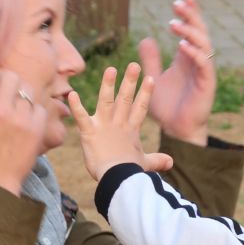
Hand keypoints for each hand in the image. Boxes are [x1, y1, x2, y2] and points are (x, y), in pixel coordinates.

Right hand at [0, 64, 46, 196]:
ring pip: (27, 90)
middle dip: (8, 84)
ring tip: (15, 112)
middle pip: (11, 76)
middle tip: (5, 98)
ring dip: (22, 98)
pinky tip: (25, 125)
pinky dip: (34, 114)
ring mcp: (20, 118)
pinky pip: (40, 108)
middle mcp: (0, 108)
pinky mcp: (36, 129)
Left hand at [68, 63, 172, 181]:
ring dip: (107, 85)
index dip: (146, 94)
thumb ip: (157, 160)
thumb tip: (171, 162)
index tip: (151, 78)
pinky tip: (71, 94)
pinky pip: (81, 117)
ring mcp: (103, 127)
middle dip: (130, 82)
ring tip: (110, 69)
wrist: (118, 179)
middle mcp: (118, 124)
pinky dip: (76, 107)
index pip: (140, 108)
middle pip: (125, 99)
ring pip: (106, 102)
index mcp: (131, 131)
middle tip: (134, 65)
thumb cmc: (130, 173)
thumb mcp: (145, 164)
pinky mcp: (89, 133)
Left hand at [138, 0, 215, 146]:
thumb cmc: (167, 108)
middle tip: (178, 3)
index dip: (188, 14)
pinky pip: (203, 65)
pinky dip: (194, 54)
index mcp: (186, 58)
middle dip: (190, 16)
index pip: (190, 30)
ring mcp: (203, 72)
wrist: (176, 130)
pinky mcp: (206, 85)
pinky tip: (183, 46)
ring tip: (174, 24)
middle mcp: (197, 62)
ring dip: (190, 33)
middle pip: (198, 31)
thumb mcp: (152, 78)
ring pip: (202, 45)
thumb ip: (151, 59)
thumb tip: (145, 38)